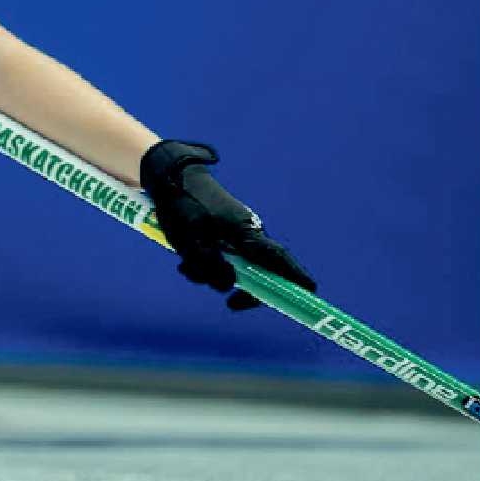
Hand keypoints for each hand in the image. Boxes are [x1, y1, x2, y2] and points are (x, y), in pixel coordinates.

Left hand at [140, 140, 316, 310]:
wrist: (170, 176)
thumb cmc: (181, 205)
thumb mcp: (189, 240)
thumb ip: (209, 266)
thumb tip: (229, 284)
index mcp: (246, 232)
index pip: (280, 259)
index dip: (297, 279)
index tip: (309, 295)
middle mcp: (247, 234)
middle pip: (260, 272)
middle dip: (244, 289)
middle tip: (231, 304)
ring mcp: (236, 235)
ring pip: (234, 268)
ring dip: (212, 276)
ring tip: (186, 267)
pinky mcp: (222, 235)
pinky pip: (220, 260)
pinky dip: (204, 266)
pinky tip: (185, 263)